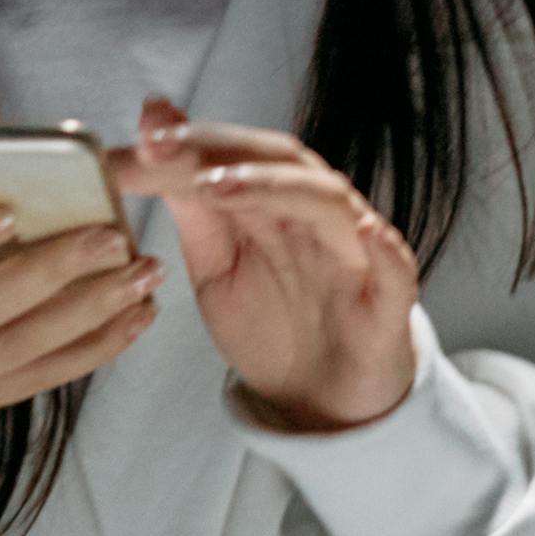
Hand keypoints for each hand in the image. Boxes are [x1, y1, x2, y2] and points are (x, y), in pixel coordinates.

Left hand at [113, 99, 421, 430]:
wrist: (320, 397)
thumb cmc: (272, 325)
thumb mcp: (215, 269)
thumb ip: (192, 212)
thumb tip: (151, 141)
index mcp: (273, 202)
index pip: (234, 154)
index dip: (188, 143)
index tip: (140, 138)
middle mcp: (315, 215)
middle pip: (281, 161)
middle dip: (221, 149)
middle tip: (163, 146)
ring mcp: (354, 255)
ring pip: (328, 202)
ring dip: (275, 186)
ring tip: (216, 185)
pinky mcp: (386, 303)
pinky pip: (394, 271)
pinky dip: (383, 250)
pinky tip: (364, 232)